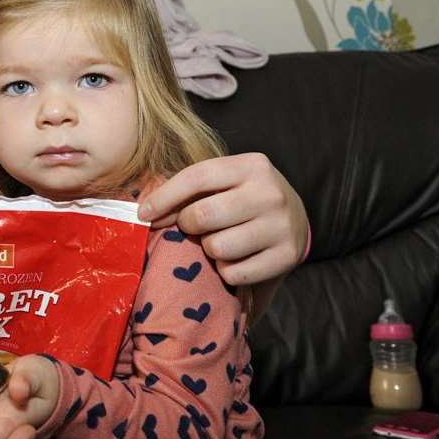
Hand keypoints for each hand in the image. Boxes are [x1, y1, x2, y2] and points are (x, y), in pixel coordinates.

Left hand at [139, 152, 307, 284]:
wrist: (295, 219)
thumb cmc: (243, 198)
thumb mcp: (225, 183)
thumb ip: (190, 192)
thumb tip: (146, 212)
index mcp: (252, 165)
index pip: (197, 177)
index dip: (164, 197)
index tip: (143, 213)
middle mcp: (270, 193)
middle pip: (203, 216)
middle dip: (187, 225)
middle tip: (192, 227)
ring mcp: (281, 225)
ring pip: (217, 247)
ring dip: (209, 250)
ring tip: (220, 241)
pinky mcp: (287, 256)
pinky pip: (235, 273)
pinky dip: (227, 271)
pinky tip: (236, 259)